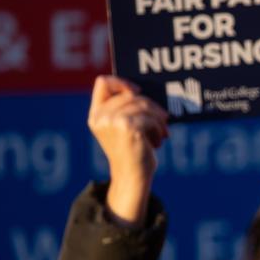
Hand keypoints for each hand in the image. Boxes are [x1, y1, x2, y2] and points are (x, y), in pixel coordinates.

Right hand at [87, 75, 168, 225]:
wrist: (133, 176)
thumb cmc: (133, 151)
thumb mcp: (124, 127)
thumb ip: (125, 109)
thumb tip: (143, 90)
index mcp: (96, 115)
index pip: (102, 82)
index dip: (122, 82)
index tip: (138, 92)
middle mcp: (100, 117)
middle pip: (131, 94)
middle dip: (151, 106)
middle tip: (163, 119)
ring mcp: (111, 121)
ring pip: (143, 104)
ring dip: (158, 118)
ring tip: (162, 131)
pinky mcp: (126, 126)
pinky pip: (149, 117)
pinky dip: (159, 128)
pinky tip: (159, 140)